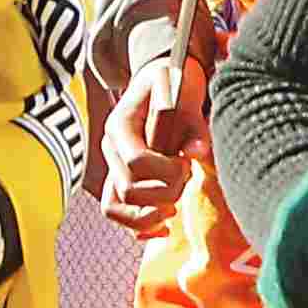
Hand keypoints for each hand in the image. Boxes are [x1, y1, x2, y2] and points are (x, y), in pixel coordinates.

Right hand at [95, 45, 202, 230]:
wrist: (162, 78)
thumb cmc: (174, 83)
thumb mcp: (185, 93)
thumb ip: (192, 123)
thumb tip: (196, 152)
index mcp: (120, 125)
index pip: (137, 162)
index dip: (167, 171)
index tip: (186, 161)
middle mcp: (111, 149)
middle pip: (128, 190)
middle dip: (165, 192)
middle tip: (186, 176)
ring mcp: (114, 166)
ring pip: (115, 208)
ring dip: (149, 215)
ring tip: (174, 209)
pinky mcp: (122, 179)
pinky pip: (118, 212)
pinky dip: (140, 226)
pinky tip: (164, 228)